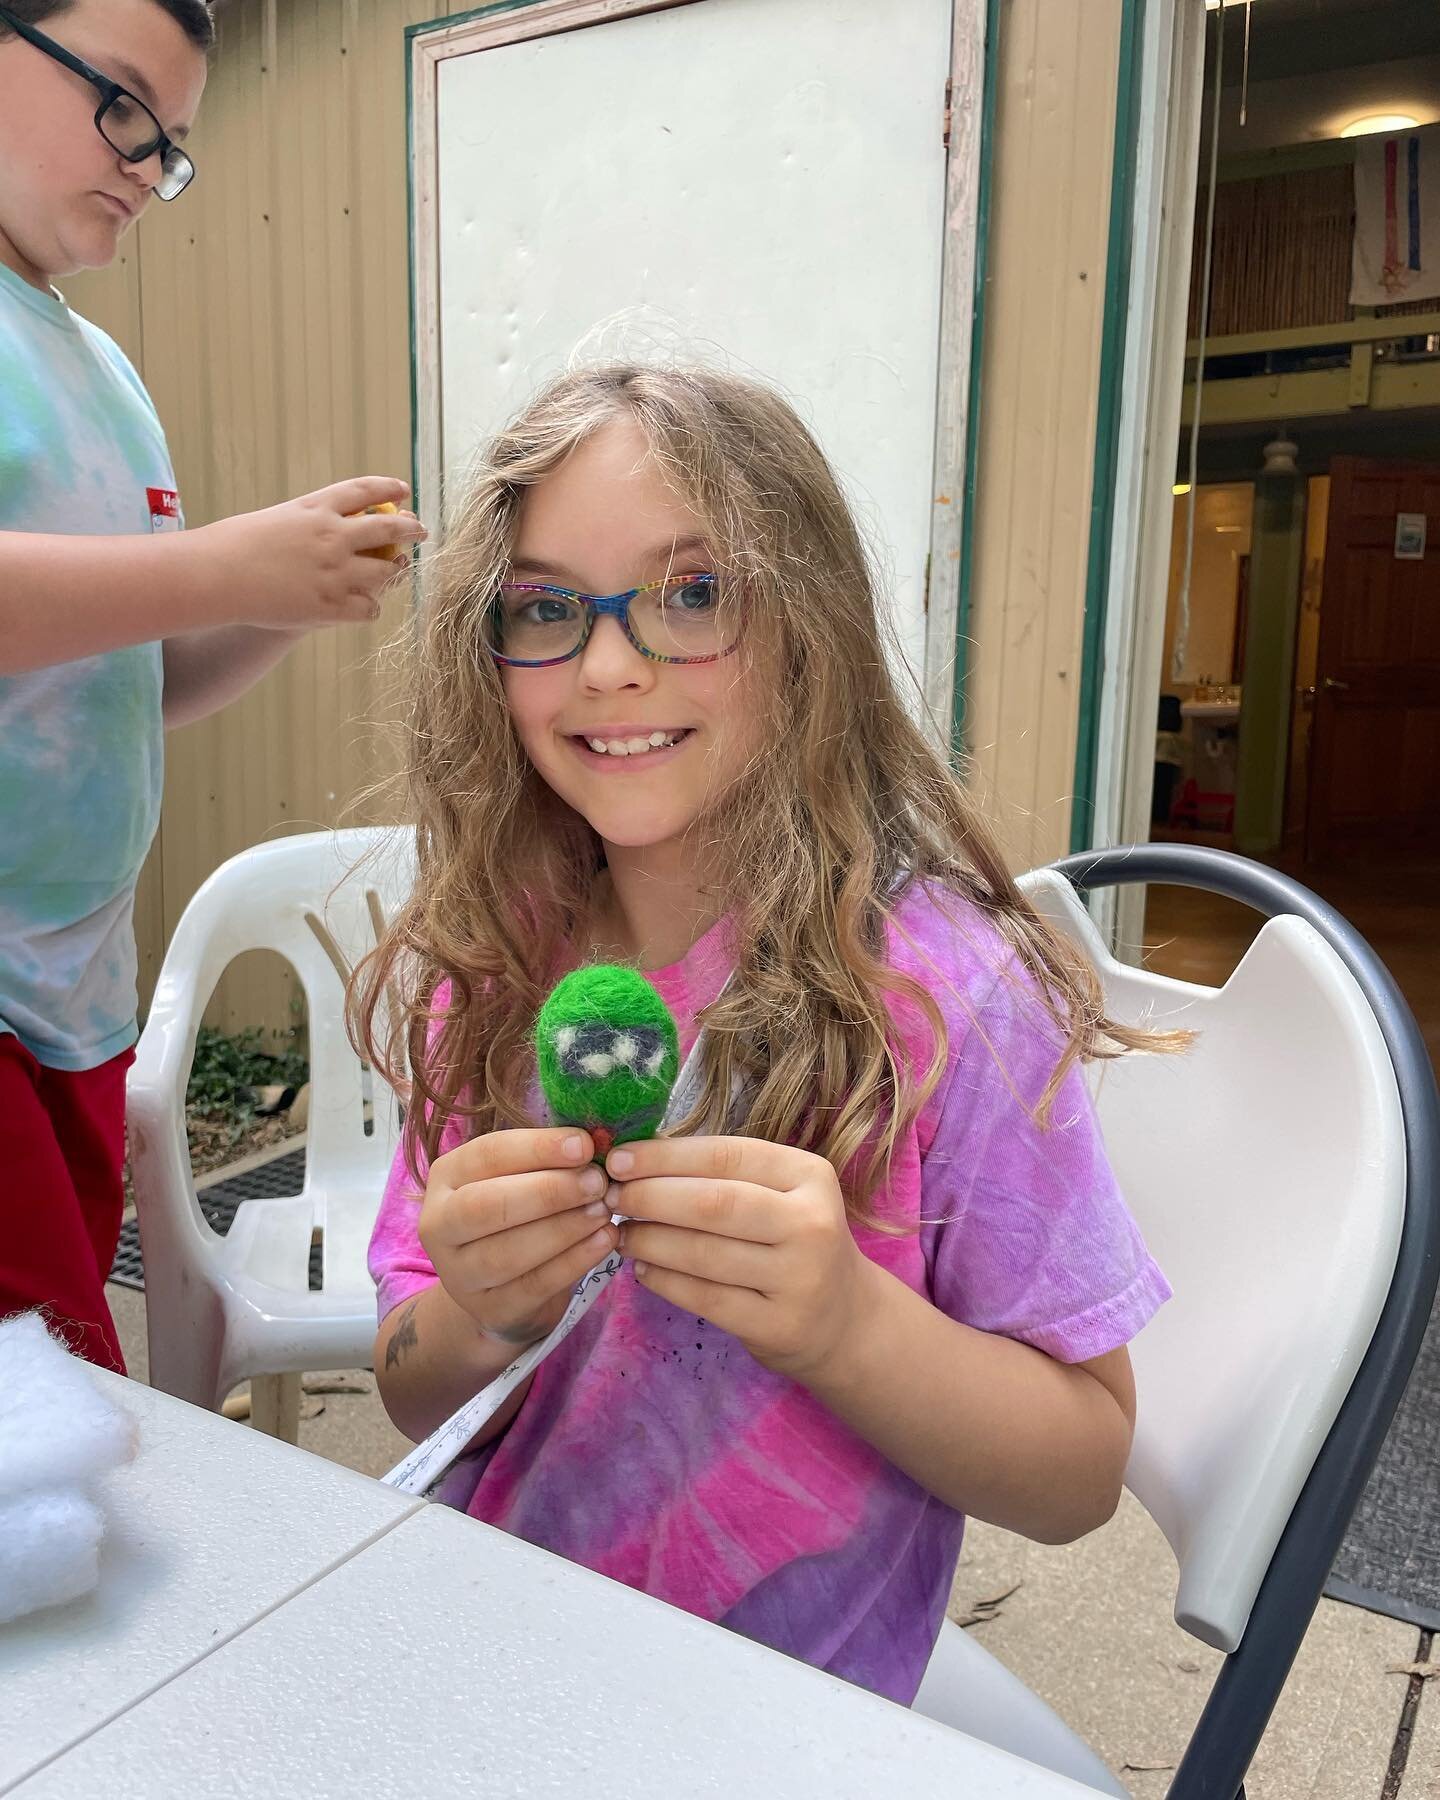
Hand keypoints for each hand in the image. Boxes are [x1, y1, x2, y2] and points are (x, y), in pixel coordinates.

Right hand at [191, 477, 425, 629]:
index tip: (404, 490)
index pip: (363, 490)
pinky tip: (366, 605)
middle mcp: (333, 535)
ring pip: (387, 572)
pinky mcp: (331, 605)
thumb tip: (334, 532)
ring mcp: (335, 571)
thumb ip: (308, 524)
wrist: (216, 576)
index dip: (388, 487)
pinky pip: (369, 608)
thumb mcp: (276, 520)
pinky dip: (371, 607)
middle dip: (410, 529)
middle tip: (421, 531)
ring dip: (396, 572)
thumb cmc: (234, 547)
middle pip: (388, 528)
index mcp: (316, 507)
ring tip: (398, 571)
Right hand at [419, 1128, 618, 1349]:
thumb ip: (546, 1159)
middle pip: (489, 1205)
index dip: (538, 1148)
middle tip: (598, 1181)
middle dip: (549, 1190)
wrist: (497, 1290)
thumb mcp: (517, 1179)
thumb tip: (594, 1141)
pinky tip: (604, 1240)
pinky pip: (534, 1284)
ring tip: (604, 1211)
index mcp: (446, 1177)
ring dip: (564, 1227)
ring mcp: (458, 1274)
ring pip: (509, 1251)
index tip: (585, 1144)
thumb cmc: (514, 1217)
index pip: (488, 1154)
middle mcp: (439, 1224)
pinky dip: (574, 1261)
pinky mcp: (488, 1310)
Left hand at [608, 1137, 872, 1382]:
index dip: (665, 1156)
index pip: (726, 1155)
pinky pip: (706, 1299)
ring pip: (704, 1253)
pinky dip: (665, 1281)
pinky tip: (644, 1269)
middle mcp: (811, 1223)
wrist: (844, 1320)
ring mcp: (799, 1278)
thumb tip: (637, 1160)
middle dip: (650, 1197)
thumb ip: (723, 1175)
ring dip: (650, 1241)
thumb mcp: (781, 1196)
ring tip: (622, 1235)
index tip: (618, 1159)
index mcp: (809, 1175)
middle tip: (612, 1198)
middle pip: (713, 1203)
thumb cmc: (795, 1242)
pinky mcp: (779, 1325)